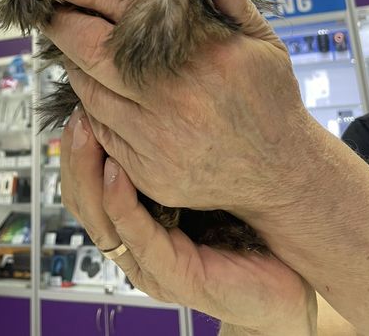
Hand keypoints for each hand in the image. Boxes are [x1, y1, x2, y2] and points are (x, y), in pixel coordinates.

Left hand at [45, 0, 310, 220]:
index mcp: (201, 55)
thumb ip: (232, 2)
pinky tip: (96, 86)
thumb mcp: (264, 44)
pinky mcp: (147, 169)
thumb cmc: (270, 101)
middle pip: (90, 50)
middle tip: (49, 10)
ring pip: (88, 89)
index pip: (126, 9)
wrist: (281, 174)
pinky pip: (99, 127)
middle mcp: (172, 96)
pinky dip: (90, 102)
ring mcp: (156, 137)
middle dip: (61, 25)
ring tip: (74, 44)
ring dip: (74, 63)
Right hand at [61, 109, 316, 335]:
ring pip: (102, 220)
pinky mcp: (177, 277)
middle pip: (83, 201)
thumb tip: (148, 91)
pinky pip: (140, 239)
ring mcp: (153, 263)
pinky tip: (116, 171)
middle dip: (75, 156)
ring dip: (89, 174)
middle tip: (78, 115)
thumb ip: (171, 143)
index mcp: (135, 219)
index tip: (81, 101)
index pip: (86, 183)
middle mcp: (136, 242)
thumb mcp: (200, 171)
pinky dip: (122, 205)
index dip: (77, 147)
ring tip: (88, 132)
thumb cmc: (246, 217)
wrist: (293, 272)